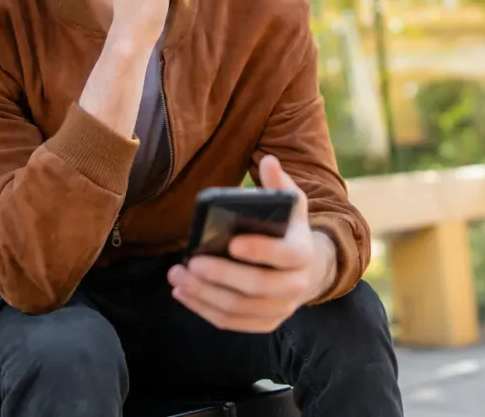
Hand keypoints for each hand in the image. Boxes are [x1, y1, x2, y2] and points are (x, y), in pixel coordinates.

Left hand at [167, 155, 337, 332]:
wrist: (306, 270)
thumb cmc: (289, 230)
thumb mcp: (291, 204)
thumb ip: (279, 184)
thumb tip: (269, 161)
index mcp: (303, 253)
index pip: (285, 254)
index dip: (260, 250)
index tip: (231, 242)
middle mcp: (296, 285)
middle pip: (257, 286)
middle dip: (221, 275)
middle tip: (192, 262)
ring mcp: (280, 308)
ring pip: (238, 308)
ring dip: (204, 294)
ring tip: (178, 276)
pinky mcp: (264, 323)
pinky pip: (231, 323)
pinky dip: (204, 309)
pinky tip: (183, 293)